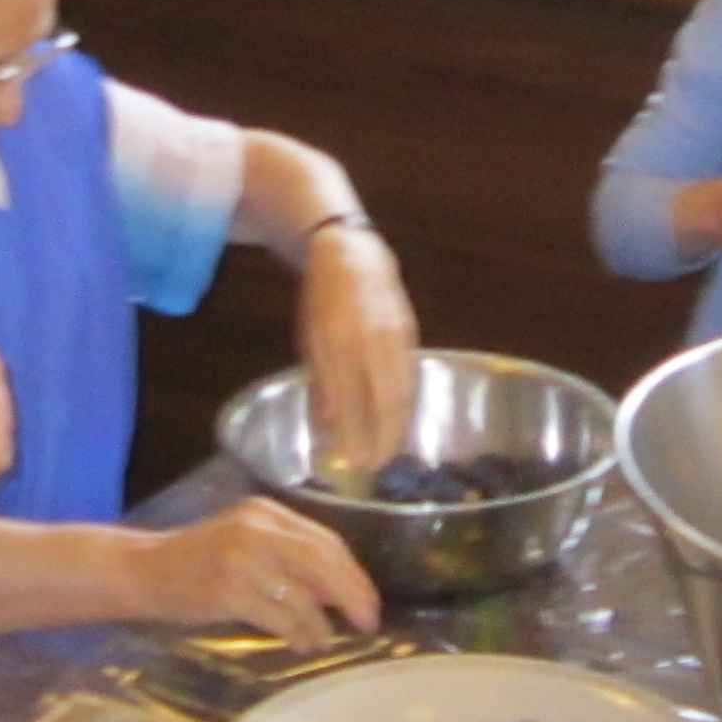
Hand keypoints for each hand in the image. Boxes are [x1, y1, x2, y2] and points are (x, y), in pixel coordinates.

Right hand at [126, 501, 381, 643]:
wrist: (144, 570)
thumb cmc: (198, 562)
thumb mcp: (245, 543)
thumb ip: (288, 557)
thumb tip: (340, 591)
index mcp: (265, 512)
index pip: (325, 540)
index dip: (353, 573)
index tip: (369, 600)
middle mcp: (256, 529)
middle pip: (322, 561)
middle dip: (352, 595)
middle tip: (369, 622)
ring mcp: (241, 558)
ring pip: (303, 594)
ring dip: (322, 624)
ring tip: (325, 640)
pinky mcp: (227, 590)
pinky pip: (280, 616)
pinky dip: (300, 634)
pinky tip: (304, 644)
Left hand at [296, 223, 416, 472]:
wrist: (354, 256)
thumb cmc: (323, 301)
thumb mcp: (310, 339)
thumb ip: (322, 382)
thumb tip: (329, 427)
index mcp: (338, 338)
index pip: (351, 397)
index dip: (355, 433)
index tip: (354, 463)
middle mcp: (370, 337)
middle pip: (385, 398)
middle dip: (384, 437)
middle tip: (378, 466)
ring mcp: (395, 334)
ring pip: (404, 389)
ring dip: (399, 425)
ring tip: (391, 452)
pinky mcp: (411, 332)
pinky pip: (410, 375)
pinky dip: (407, 403)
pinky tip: (401, 421)